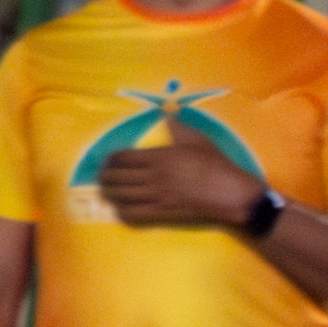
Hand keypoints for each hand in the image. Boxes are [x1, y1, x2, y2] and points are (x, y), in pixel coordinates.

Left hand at [93, 139, 263, 228]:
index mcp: (158, 156)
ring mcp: (155, 195)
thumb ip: (178, 126)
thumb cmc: (213, 162)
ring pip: (121, 196)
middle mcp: (152, 176)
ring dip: (109, 193)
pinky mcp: (161, 211)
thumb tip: (168, 112)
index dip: (110, 159)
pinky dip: (122, 211)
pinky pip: (133, 213)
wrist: (226, 190)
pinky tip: (120, 208)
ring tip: (105, 191)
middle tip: (101, 177)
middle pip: (116, 177)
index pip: (122, 158)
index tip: (106, 161)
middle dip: (104, 177)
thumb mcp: (196, 138)